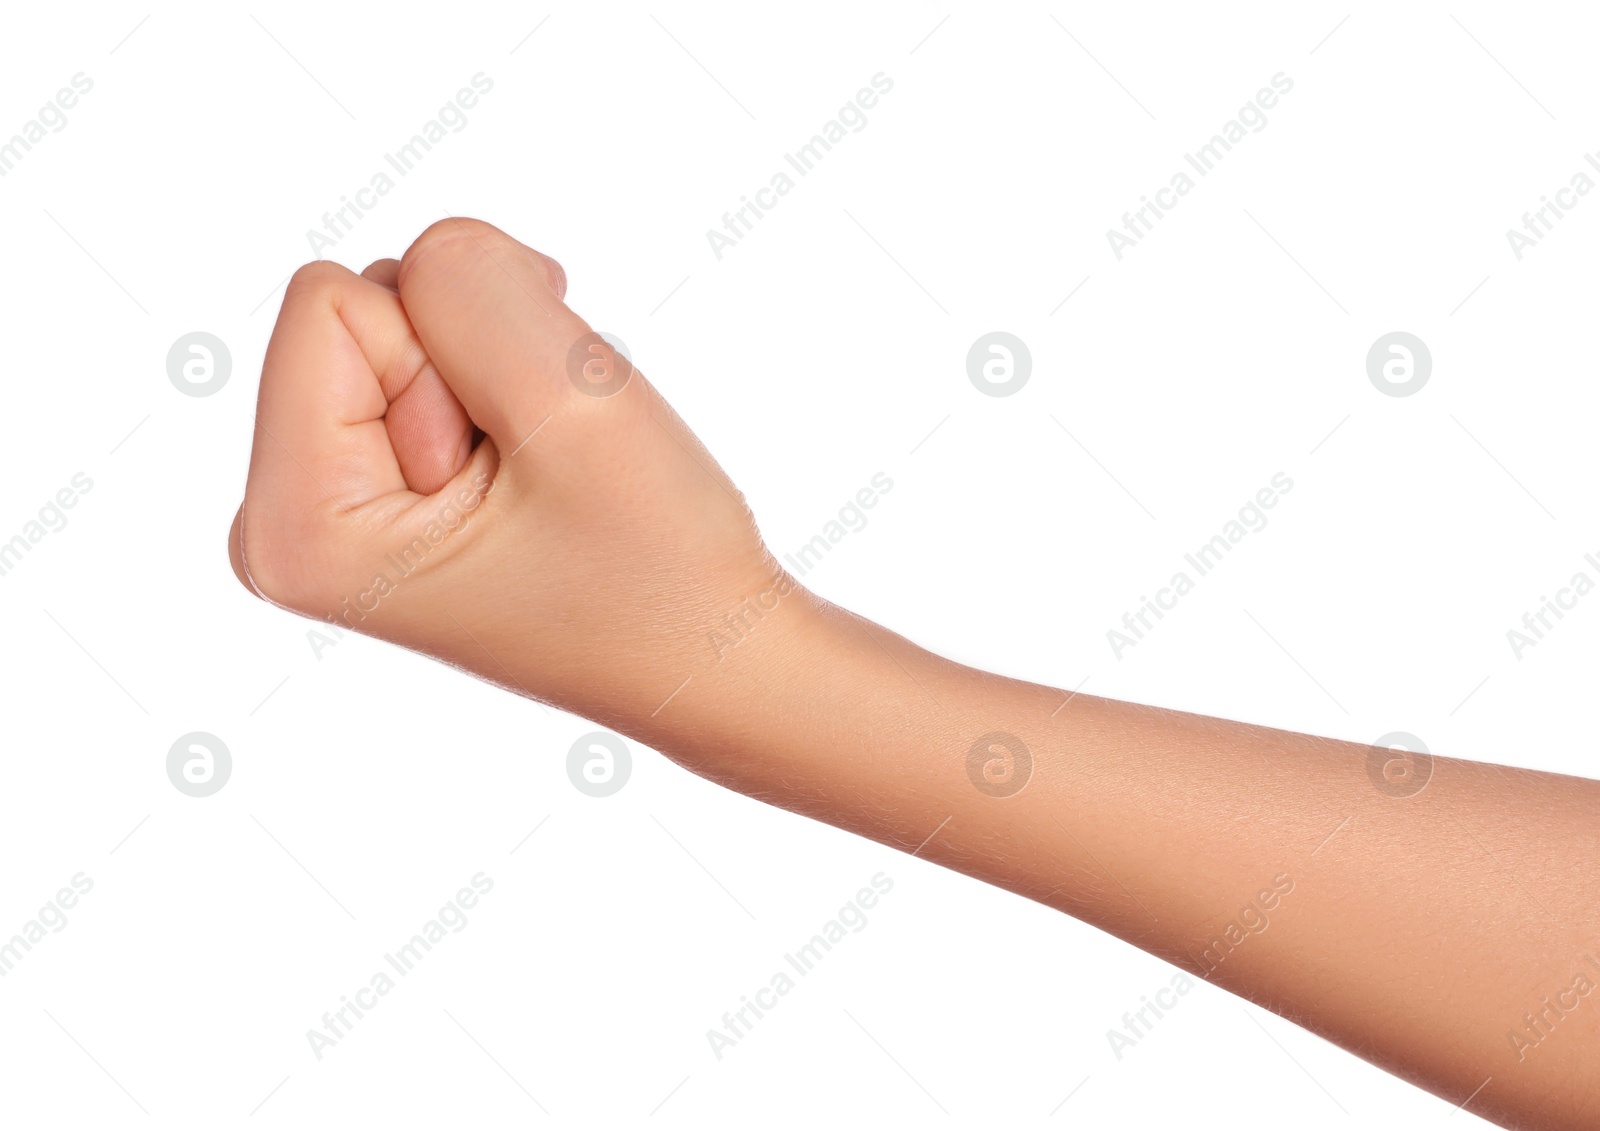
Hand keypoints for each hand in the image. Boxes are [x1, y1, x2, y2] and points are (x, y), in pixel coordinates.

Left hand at [230, 218, 791, 726]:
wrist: (713, 654)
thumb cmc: (656, 565)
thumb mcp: (569, 401)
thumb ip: (473, 284)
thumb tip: (436, 247)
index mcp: (293, 528)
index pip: (329, 302)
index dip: (456, 349)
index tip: (522, 454)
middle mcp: (278, 522)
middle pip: (360, 309)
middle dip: (476, 355)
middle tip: (544, 465)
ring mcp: (327, 508)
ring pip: (406, 323)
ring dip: (502, 370)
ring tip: (549, 472)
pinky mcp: (376, 490)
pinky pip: (428, 355)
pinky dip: (505, 384)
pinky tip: (543, 466)